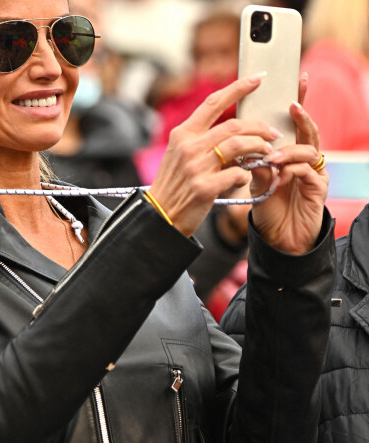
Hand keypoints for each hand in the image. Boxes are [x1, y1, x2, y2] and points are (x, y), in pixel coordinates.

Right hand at [149, 73, 279, 236]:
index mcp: (182, 135)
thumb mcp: (179, 156)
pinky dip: (245, 175)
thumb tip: (235, 131)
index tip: (258, 78)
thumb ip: (201, 141)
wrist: (160, 215)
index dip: (238, 88)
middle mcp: (188, 147)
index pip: (213, 102)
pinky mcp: (204, 188)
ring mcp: (196, 167)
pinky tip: (244, 179)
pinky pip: (237, 175)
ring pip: (239, 146)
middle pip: (234, 125)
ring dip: (259, 147)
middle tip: (273, 133)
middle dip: (259, 127)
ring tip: (268, 153)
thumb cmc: (174, 186)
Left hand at [250, 74, 327, 254]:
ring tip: (272, 159)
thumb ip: (255, 165)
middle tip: (292, 105)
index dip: (297, 102)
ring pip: (309, 149)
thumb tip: (248, 148)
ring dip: (289, 151)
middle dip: (302, 115)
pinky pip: (308, 171)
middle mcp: (305, 160)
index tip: (295, 80)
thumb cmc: (268, 209)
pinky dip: (292, 170)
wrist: (279, 239)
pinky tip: (279, 177)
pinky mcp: (318, 188)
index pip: (293, 124)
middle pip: (308, 130)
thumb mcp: (256, 184)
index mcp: (289, 154)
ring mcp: (314, 172)